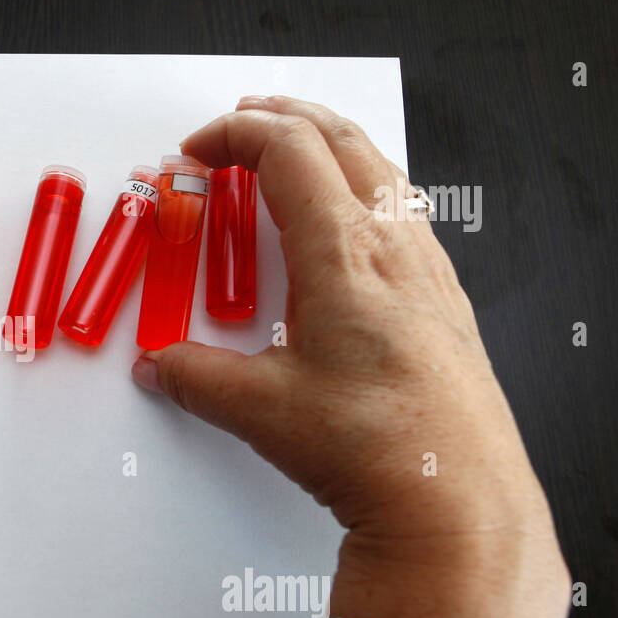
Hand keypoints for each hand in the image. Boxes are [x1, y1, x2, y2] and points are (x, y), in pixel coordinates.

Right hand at [135, 96, 569, 617]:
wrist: (456, 500)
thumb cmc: (376, 447)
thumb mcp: (259, 409)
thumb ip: (194, 377)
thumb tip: (161, 365)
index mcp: (345, 253)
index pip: (287, 151)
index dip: (233, 135)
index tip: (196, 151)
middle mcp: (393, 247)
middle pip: (340, 140)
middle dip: (282, 117)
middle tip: (241, 120)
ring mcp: (428, 270)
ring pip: (380, 169)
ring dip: (329, 146)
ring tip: (295, 153)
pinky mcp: (444, 300)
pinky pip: (403, 212)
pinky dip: (363, 189)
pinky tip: (352, 225)